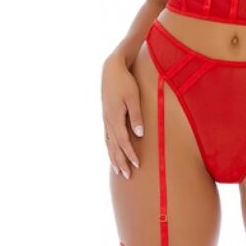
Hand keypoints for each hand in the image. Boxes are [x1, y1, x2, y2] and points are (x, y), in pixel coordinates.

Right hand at [101, 53, 143, 179]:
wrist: (111, 69)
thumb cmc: (125, 82)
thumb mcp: (133, 97)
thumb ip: (136, 115)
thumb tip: (139, 134)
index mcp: (115, 117)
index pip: (123, 141)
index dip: (130, 154)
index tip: (137, 165)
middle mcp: (108, 121)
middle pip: (114, 146)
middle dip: (121, 161)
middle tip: (128, 176)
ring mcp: (106, 119)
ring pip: (109, 143)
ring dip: (114, 157)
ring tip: (118, 170)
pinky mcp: (106, 115)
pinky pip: (107, 136)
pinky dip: (109, 147)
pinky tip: (112, 152)